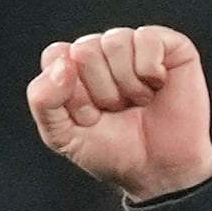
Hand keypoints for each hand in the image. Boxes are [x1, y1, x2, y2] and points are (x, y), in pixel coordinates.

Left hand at [25, 25, 211, 198]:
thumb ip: (43, 101)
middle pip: (84, 49)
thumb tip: (63, 63)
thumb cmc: (116, 153)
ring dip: (127, 84)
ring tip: (138, 102)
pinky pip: (146, 39)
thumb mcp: (64, 137)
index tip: (87, 117)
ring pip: (115, 42)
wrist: (161, 171)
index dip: (69, 91)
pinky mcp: (167, 44)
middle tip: (117, 111)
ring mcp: (134, 46)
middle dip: (100, 91)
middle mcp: (102, 52)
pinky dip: (150, 71)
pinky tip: (157, 87)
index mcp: (74, 69)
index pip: (56, 56)